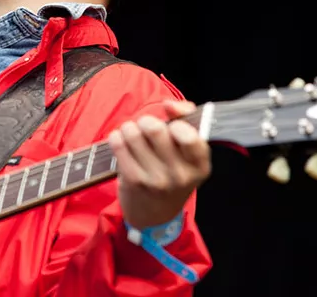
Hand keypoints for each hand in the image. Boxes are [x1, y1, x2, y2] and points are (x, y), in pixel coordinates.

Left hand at [108, 100, 211, 229]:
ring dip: (130, 128)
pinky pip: (118, 143)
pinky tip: (122, 142)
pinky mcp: (133, 181)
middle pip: (155, 128)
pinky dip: (117, 137)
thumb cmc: (173, 171)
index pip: (189, 136)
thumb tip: (169, 104)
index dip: (177, 123)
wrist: (155, 213)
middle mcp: (180, 175)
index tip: (171, 125)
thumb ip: (186, 119)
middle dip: (147, 121)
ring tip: (133, 136)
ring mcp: (155, 180)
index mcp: (199, 165)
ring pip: (133, 132)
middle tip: (147, 127)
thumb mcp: (189, 151)